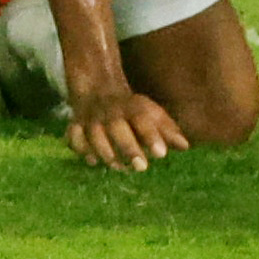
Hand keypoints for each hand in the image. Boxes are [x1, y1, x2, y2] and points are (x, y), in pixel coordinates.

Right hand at [66, 86, 186, 171]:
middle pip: (117, 127)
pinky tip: (91, 161)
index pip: (142, 118)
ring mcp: (90, 119)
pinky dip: (80, 149)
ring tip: (119, 168)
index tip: (162, 154)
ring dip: (105, 152)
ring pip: (94, 134)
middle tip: (142, 167)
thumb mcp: (151, 114)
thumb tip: (185, 146)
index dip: (151, 135)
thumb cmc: (131, 111)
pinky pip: (73, 137)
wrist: (97, 90)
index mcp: (132, 106)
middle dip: (128, 147)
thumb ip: (167, 130)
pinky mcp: (75, 126)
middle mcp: (110, 111)